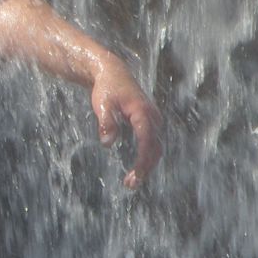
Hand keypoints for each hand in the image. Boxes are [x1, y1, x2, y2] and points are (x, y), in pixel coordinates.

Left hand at [91, 57, 160, 188]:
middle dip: (145, 167)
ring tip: (131, 181)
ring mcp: (153, 119)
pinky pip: (152, 143)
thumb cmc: (106, 88)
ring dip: (147, 165)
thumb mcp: (102, 104)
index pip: (146, 139)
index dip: (143, 158)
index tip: (136, 174)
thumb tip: (107, 143)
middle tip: (131, 184)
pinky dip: (147, 157)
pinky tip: (137, 169)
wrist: (113, 73)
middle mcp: (153, 116)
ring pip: (155, 147)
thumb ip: (106, 122)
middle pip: (155, 147)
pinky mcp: (150, 122)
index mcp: (142, 112)